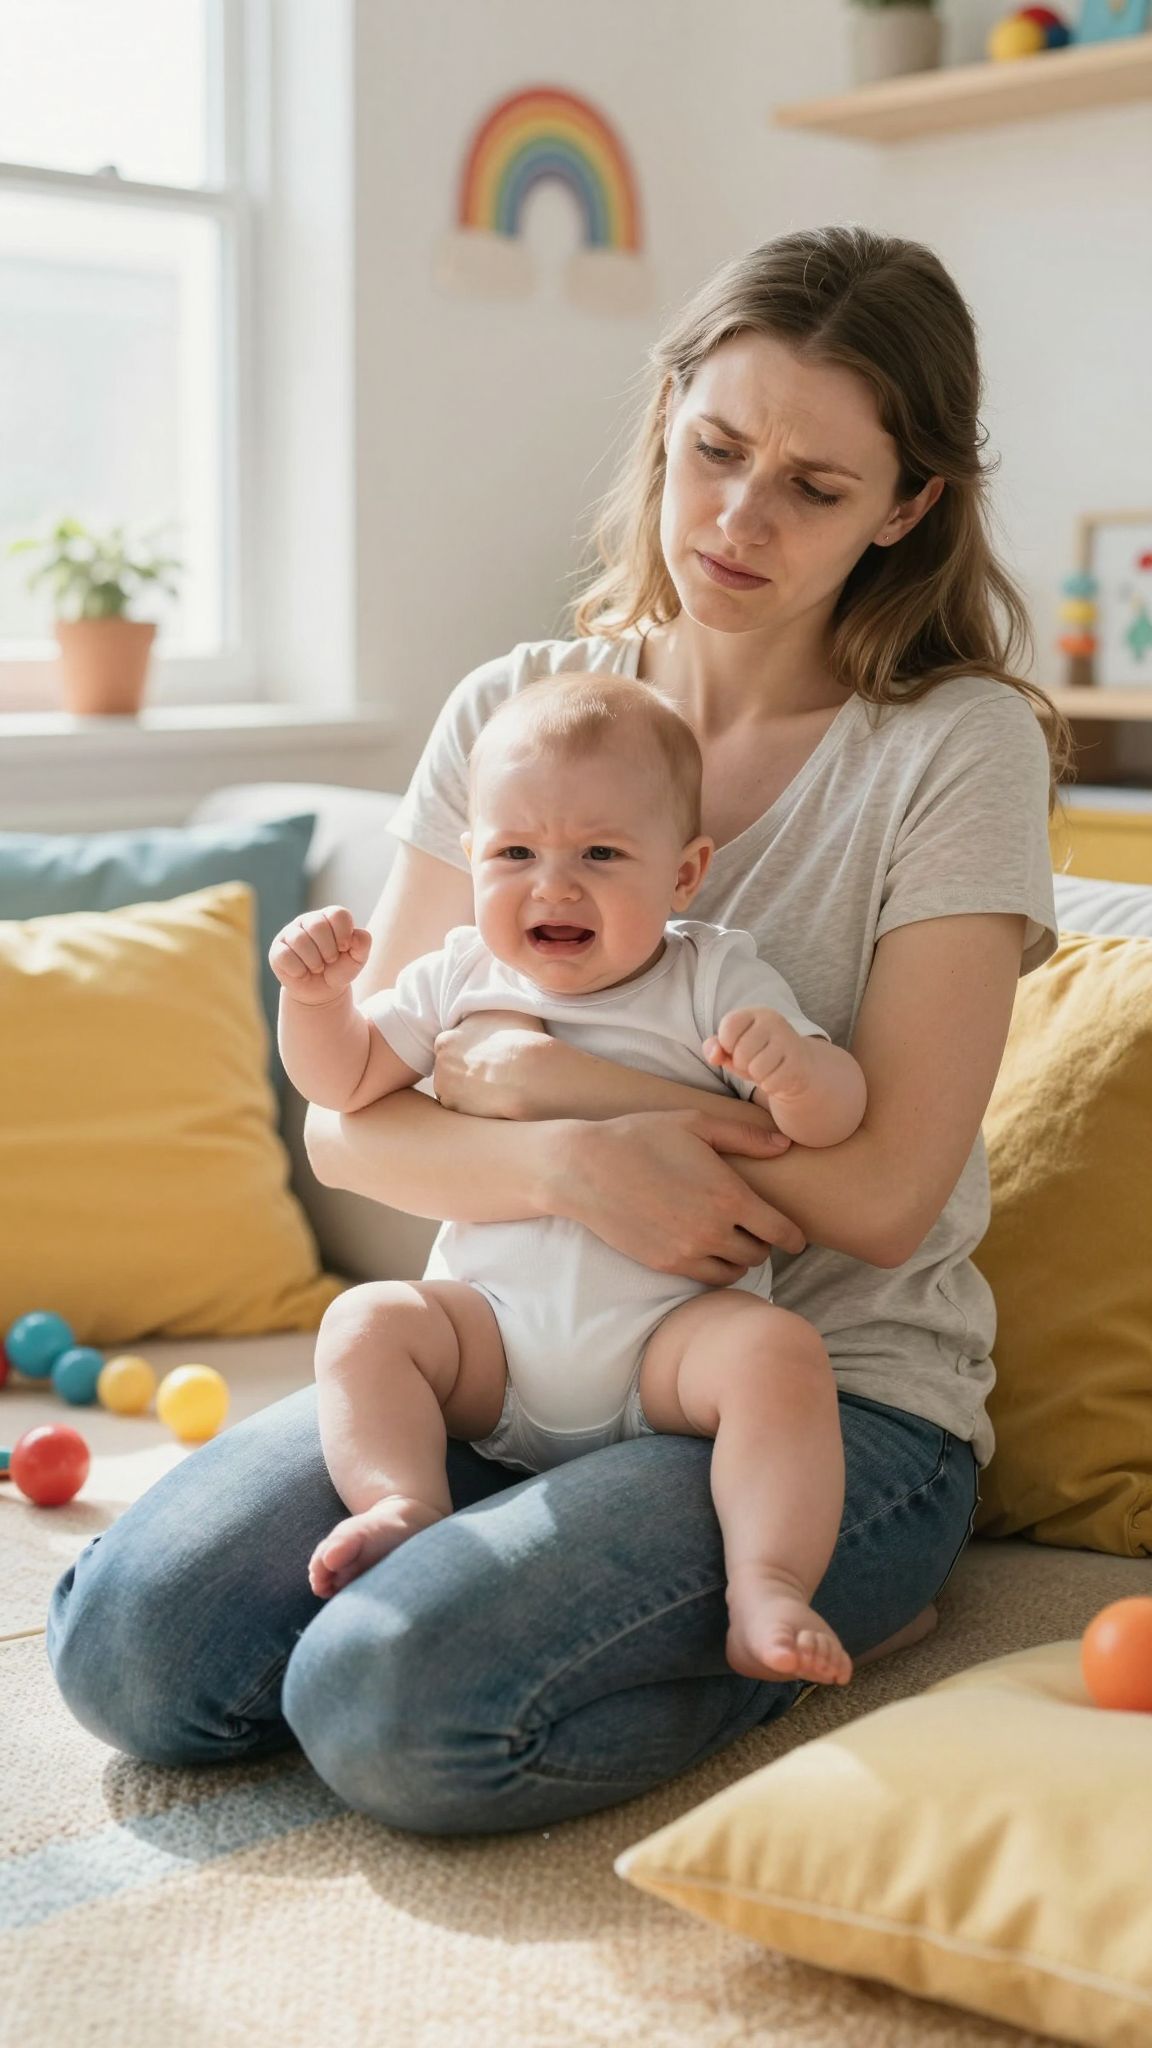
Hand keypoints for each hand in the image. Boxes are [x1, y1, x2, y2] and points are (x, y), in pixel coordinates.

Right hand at [268, 906, 371, 1004]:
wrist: (321, 991)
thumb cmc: (339, 969)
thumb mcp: (357, 959)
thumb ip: (362, 944)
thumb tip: (355, 935)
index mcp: (329, 917)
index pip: (337, 914)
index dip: (344, 934)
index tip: (344, 949)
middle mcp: (308, 921)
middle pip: (317, 925)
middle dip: (328, 950)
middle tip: (330, 961)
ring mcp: (290, 934)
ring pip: (299, 940)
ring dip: (314, 961)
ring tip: (317, 968)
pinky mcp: (277, 950)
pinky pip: (284, 955)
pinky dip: (298, 970)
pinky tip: (303, 973)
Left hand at [432, 1010, 547, 1116]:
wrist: (528, 1072)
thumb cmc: (522, 1039)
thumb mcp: (505, 1014)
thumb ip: (491, 1015)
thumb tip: (498, 1011)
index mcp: (447, 1039)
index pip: (449, 1048)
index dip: (468, 1053)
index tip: (485, 1057)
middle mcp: (440, 1063)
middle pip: (448, 1070)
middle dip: (465, 1073)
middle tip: (490, 1075)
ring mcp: (444, 1088)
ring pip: (453, 1092)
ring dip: (468, 1093)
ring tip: (495, 1090)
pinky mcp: (455, 1109)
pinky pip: (462, 1111)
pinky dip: (475, 1110)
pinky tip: (494, 1103)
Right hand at [559, 1108, 806, 1286]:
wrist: (585, 1168)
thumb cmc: (641, 1136)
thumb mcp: (695, 1123)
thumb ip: (745, 1137)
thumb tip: (785, 1144)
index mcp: (728, 1194)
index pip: (780, 1231)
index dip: (794, 1237)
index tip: (796, 1238)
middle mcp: (714, 1229)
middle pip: (760, 1253)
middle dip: (764, 1243)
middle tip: (756, 1230)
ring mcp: (688, 1251)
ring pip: (735, 1270)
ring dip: (740, 1258)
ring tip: (732, 1241)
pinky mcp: (665, 1264)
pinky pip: (706, 1278)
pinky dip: (715, 1269)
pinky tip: (707, 1249)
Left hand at [704, 1008, 813, 1100]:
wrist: (798, 1066)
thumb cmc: (758, 1054)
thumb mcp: (732, 1049)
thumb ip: (714, 1048)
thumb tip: (714, 1055)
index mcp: (755, 1013)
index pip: (729, 1025)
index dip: (726, 1043)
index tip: (736, 1046)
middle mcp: (774, 1021)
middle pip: (741, 1052)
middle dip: (742, 1064)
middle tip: (754, 1061)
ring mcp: (788, 1040)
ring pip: (756, 1069)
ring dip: (757, 1076)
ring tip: (766, 1068)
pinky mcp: (798, 1062)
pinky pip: (771, 1082)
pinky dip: (770, 1085)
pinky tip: (778, 1076)